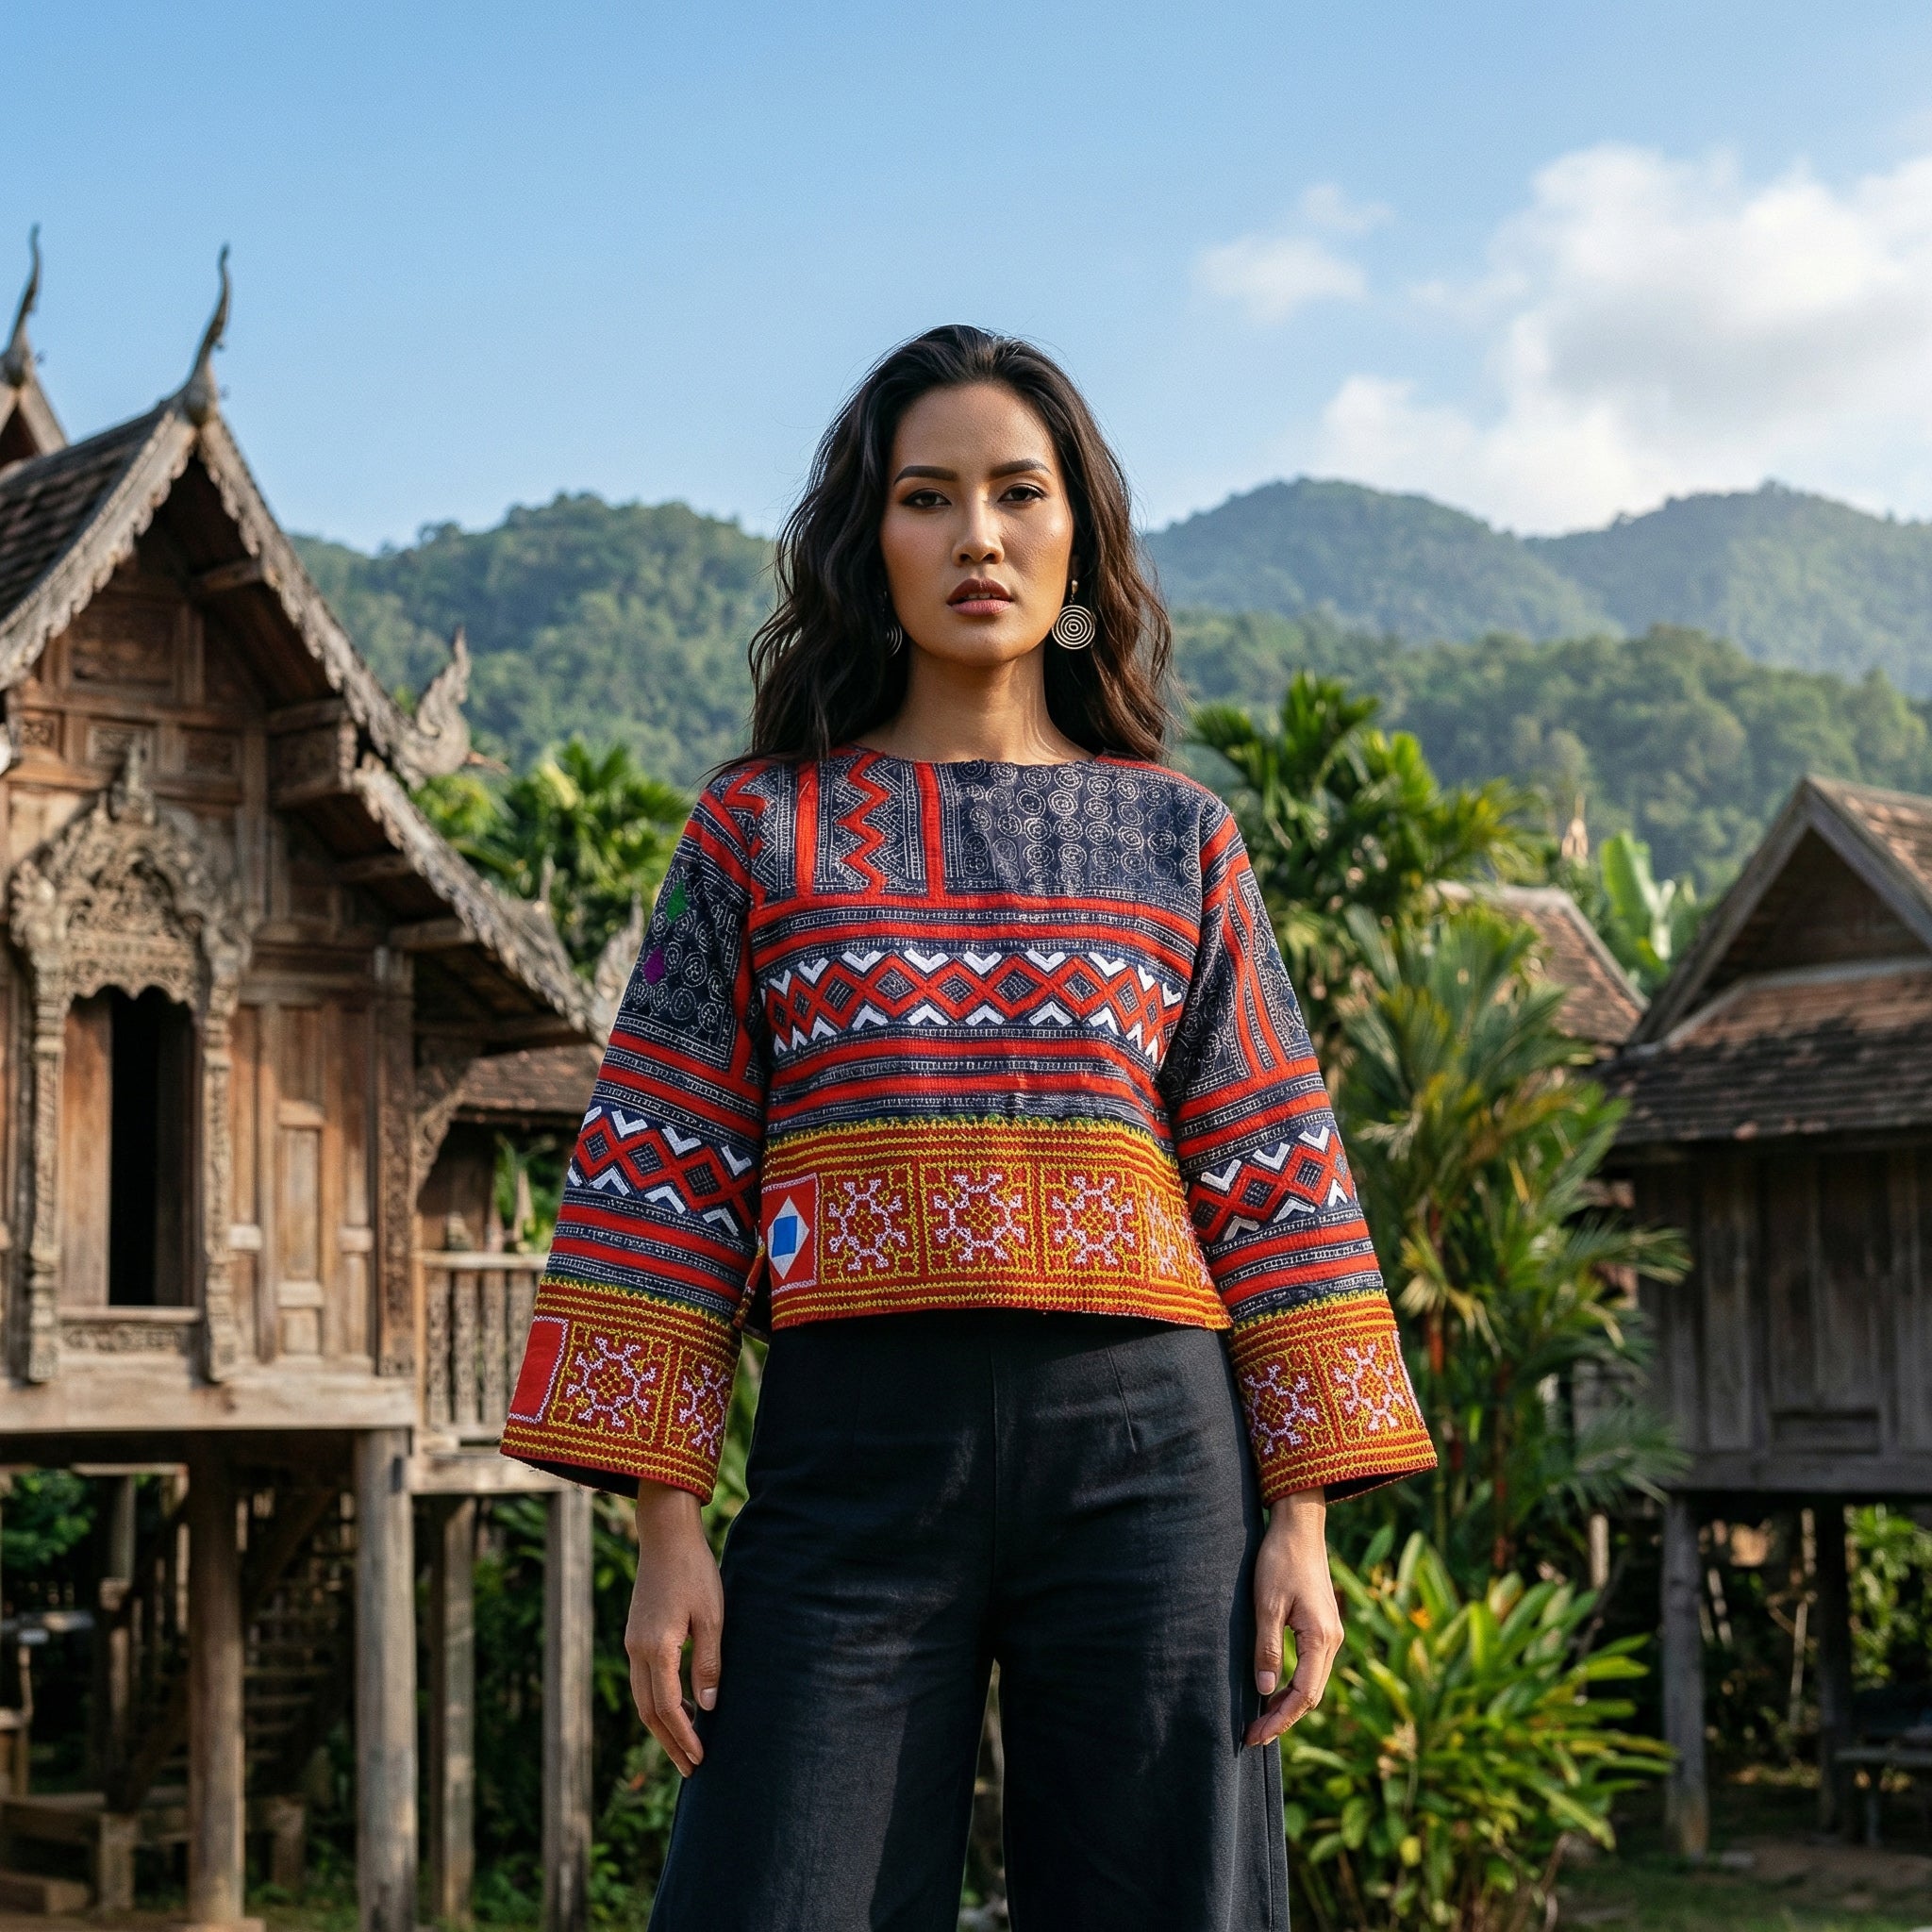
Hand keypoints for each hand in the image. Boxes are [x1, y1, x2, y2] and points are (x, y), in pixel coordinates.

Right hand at [626, 1481, 723, 1774]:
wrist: (666, 1536)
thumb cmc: (694, 1572)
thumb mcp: (712, 1617)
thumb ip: (708, 1663)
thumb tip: (708, 1707)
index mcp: (655, 1648)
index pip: (667, 1708)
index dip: (683, 1736)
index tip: (700, 1759)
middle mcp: (636, 1650)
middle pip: (649, 1711)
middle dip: (669, 1741)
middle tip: (691, 1768)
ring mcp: (633, 1642)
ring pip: (643, 1698)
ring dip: (663, 1724)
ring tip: (687, 1745)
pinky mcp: (636, 1634)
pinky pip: (643, 1680)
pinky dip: (658, 1702)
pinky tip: (680, 1705)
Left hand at [1246, 1487, 1342, 1747]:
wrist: (1299, 1527)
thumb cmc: (1280, 1561)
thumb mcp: (1266, 1604)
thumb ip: (1267, 1647)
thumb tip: (1264, 1690)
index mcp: (1320, 1639)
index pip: (1303, 1695)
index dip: (1280, 1720)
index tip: (1255, 1735)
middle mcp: (1332, 1641)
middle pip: (1311, 1695)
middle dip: (1284, 1718)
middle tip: (1253, 1735)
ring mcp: (1330, 1633)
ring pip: (1313, 1682)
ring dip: (1289, 1703)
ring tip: (1261, 1719)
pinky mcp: (1323, 1626)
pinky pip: (1312, 1666)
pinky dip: (1294, 1684)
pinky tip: (1274, 1688)